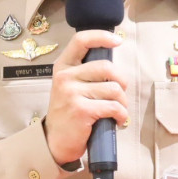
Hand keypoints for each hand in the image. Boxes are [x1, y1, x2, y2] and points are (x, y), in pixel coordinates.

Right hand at [44, 30, 127, 165]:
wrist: (54, 142)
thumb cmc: (68, 113)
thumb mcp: (69, 87)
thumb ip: (85, 73)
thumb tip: (114, 66)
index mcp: (63, 67)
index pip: (81, 40)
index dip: (101, 36)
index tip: (117, 41)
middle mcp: (65, 77)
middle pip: (106, 67)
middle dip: (122, 81)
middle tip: (120, 93)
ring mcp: (72, 93)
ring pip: (113, 89)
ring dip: (122, 102)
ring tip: (118, 110)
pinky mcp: (82, 110)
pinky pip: (113, 106)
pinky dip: (121, 114)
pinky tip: (118, 120)